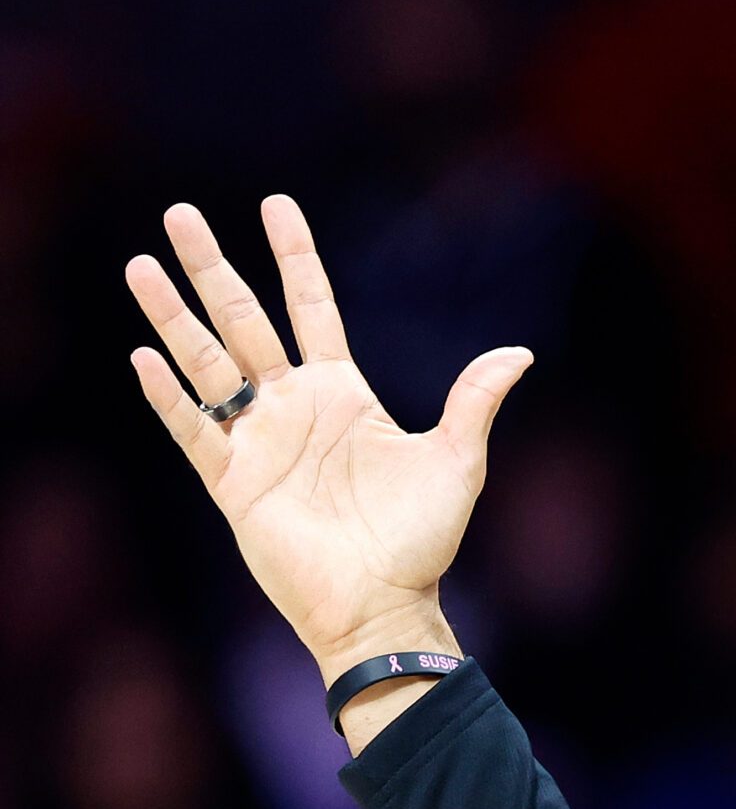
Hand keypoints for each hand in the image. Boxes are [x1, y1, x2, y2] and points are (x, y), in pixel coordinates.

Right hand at [124, 197, 531, 674]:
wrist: (385, 604)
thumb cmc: (421, 538)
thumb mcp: (455, 461)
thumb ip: (474, 402)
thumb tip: (521, 353)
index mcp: (343, 393)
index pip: (312, 307)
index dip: (294, 256)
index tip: (276, 204)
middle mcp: (293, 407)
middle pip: (244, 320)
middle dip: (213, 267)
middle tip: (181, 212)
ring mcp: (259, 441)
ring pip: (207, 363)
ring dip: (174, 317)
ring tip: (141, 264)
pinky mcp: (233, 482)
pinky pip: (194, 429)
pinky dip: (169, 395)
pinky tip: (146, 356)